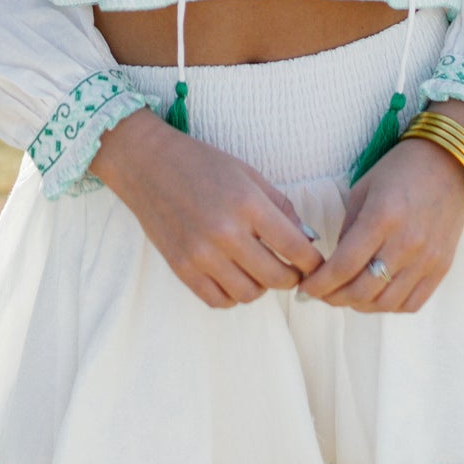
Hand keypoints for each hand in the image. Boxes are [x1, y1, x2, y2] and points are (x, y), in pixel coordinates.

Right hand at [88, 107, 323, 307]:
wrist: (147, 164)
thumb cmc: (201, 164)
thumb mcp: (248, 174)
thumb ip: (280, 207)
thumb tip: (307, 240)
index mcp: (247, 204)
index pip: (295, 248)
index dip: (313, 262)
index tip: (316, 264)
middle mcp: (226, 233)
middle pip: (276, 277)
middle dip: (292, 278)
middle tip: (291, 270)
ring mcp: (201, 254)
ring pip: (249, 294)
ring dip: (261, 286)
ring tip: (258, 270)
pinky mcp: (181, 268)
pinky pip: (218, 300)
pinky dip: (232, 295)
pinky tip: (233, 276)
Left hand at [296, 138, 463, 312]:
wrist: (449, 164)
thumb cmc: (401, 170)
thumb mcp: (363, 189)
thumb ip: (348, 228)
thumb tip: (335, 264)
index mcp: (381, 218)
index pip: (343, 266)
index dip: (319, 284)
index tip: (306, 287)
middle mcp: (406, 243)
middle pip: (362, 291)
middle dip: (334, 298)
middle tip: (322, 294)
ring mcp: (427, 259)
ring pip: (385, 303)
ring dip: (360, 305)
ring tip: (347, 296)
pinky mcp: (442, 267)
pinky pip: (412, 303)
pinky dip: (389, 306)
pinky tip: (377, 295)